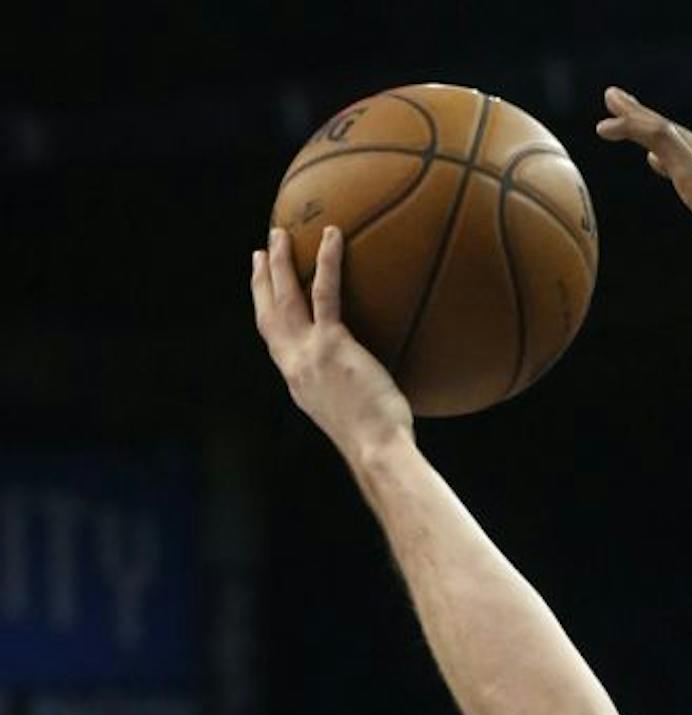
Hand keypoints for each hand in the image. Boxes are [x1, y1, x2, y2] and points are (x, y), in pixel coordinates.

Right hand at [250, 227, 411, 457]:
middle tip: (260, 250)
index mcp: (297, 380)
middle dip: (262, 279)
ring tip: (281, 233)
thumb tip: (375, 385)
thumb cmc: (378, 441)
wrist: (375, 450)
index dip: (264, 310)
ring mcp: (308, 353)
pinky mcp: (332, 344)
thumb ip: (350, 390)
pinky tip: (332, 238)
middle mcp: (294, 364)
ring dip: (279, 262)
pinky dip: (327, 263)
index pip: (273, 338)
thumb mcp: (352, 412)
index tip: (262, 289)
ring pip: (286, 297)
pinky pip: (325, 294)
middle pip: (268, 311)